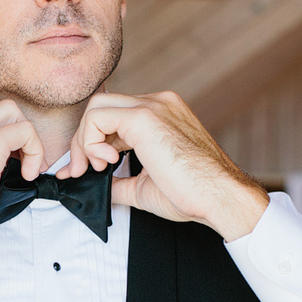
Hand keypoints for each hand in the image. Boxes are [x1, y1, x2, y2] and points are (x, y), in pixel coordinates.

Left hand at [66, 90, 268, 240]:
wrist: (220, 198)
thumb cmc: (193, 194)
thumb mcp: (144, 185)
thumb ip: (118, 180)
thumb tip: (95, 185)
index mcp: (161, 114)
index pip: (113, 115)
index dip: (92, 141)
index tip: (85, 170)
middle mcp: (158, 103)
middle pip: (100, 105)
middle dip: (82, 140)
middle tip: (82, 171)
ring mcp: (153, 105)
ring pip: (96, 107)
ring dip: (84, 142)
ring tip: (96, 169)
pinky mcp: (145, 116)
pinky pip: (98, 117)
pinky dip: (91, 142)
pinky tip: (107, 163)